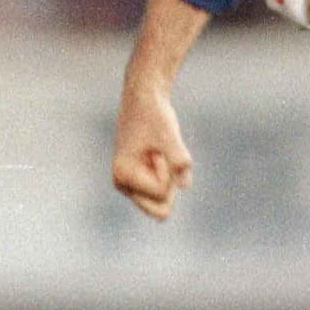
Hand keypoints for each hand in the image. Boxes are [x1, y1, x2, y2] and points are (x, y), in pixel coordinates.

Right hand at [113, 84, 193, 220]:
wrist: (144, 100)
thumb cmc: (154, 115)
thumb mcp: (169, 135)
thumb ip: (178, 159)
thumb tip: (186, 186)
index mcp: (123, 176)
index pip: (162, 193)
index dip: (169, 172)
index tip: (158, 150)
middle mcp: (123, 185)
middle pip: (161, 209)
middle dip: (170, 183)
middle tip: (160, 156)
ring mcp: (131, 185)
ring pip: (165, 200)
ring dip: (170, 176)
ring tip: (157, 152)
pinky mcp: (141, 181)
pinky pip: (167, 191)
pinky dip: (171, 174)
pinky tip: (158, 154)